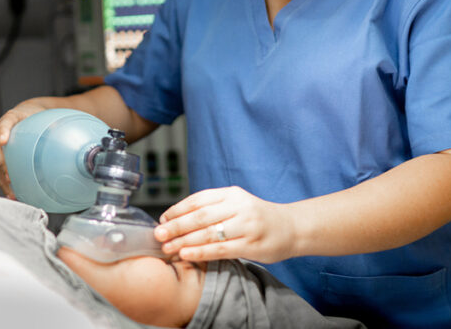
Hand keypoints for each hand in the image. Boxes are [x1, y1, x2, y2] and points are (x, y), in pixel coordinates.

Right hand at [0, 100, 47, 198]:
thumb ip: (55, 126)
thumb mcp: (46, 116)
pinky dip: (4, 183)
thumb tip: (71, 139)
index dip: (2, 132)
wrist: (28, 113)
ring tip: (11, 192)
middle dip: (0, 163)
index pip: (5, 123)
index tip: (4, 141)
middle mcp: (0, 131)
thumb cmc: (37, 116)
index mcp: (11, 118)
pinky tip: (13, 194)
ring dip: (1, 178)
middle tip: (9, 176)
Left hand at [153, 186, 296, 263]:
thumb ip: (213, 208)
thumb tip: (177, 218)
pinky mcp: (251, 245)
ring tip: (168, 247)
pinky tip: (186, 255)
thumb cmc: (258, 217)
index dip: (177, 209)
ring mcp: (246, 226)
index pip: (198, 199)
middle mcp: (239, 207)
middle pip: (200, 216)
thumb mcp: (237, 204)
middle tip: (158, 234)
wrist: (292, 228)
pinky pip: (220, 249)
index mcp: (232, 194)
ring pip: (208, 233)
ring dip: (184, 241)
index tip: (162, 219)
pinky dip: (200, 252)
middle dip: (176, 226)